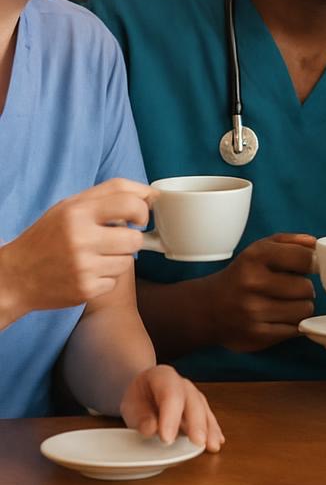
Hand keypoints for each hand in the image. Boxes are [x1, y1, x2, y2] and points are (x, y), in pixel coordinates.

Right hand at [0, 178, 153, 319]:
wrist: (15, 277)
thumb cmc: (49, 236)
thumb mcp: (71, 205)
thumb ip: (110, 193)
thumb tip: (151, 195)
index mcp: (77, 212)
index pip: (129, 203)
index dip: (142, 209)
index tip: (140, 216)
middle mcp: (80, 239)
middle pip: (135, 239)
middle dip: (130, 239)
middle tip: (114, 240)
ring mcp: (82, 267)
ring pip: (128, 261)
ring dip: (118, 259)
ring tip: (95, 256)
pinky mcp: (85, 290)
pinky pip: (115, 281)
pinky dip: (106, 278)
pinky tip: (87, 273)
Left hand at [121, 365, 223, 451]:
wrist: (144, 389)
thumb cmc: (139, 399)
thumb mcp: (132, 406)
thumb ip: (142, 417)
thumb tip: (152, 428)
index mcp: (163, 376)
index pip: (170, 394)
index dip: (171, 416)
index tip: (167, 439)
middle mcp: (183, 384)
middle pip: (193, 401)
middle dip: (197, 423)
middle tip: (197, 442)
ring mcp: (194, 394)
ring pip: (204, 409)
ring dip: (210, 428)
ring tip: (212, 445)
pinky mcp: (199, 408)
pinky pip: (208, 417)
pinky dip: (213, 430)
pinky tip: (217, 441)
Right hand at [203, 233, 315, 351]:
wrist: (207, 308)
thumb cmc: (242, 274)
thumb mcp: (260, 249)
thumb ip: (291, 241)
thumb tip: (316, 245)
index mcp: (256, 256)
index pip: (304, 259)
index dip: (314, 263)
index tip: (312, 267)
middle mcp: (252, 283)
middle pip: (307, 288)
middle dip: (305, 288)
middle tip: (294, 288)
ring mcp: (253, 311)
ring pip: (304, 310)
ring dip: (301, 307)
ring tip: (288, 303)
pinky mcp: (256, 335)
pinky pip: (294, 329)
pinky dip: (293, 324)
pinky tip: (280, 317)